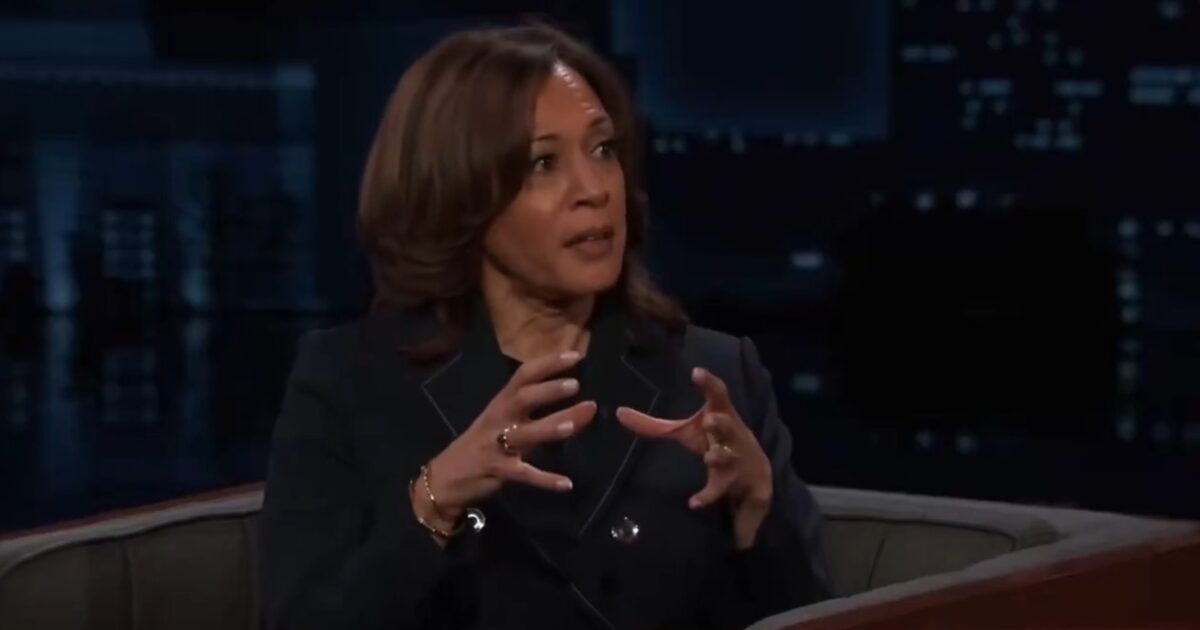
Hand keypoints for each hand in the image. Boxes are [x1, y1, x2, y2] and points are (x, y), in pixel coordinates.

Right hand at [413, 351, 596, 533]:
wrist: (446, 476)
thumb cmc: (483, 443)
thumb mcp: (506, 423)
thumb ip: (540, 415)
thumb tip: (585, 406)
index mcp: (502, 402)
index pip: (524, 375)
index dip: (548, 364)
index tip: (575, 356)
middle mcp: (499, 419)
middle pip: (522, 398)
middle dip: (548, 391)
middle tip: (575, 385)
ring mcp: (497, 445)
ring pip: (524, 435)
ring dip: (548, 429)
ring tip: (572, 426)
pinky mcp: (498, 471)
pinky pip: (524, 474)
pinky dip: (545, 480)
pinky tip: (567, 484)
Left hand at [616, 367, 772, 548]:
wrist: (754, 473)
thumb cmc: (714, 440)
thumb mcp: (686, 431)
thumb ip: (654, 425)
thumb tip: (618, 412)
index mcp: (720, 414)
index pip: (717, 394)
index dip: (708, 383)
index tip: (696, 372)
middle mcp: (729, 434)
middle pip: (727, 424)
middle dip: (720, 422)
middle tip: (709, 420)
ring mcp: (733, 458)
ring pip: (726, 457)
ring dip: (717, 456)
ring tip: (709, 457)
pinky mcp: (731, 481)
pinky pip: (718, 488)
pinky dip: (708, 495)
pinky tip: (694, 503)